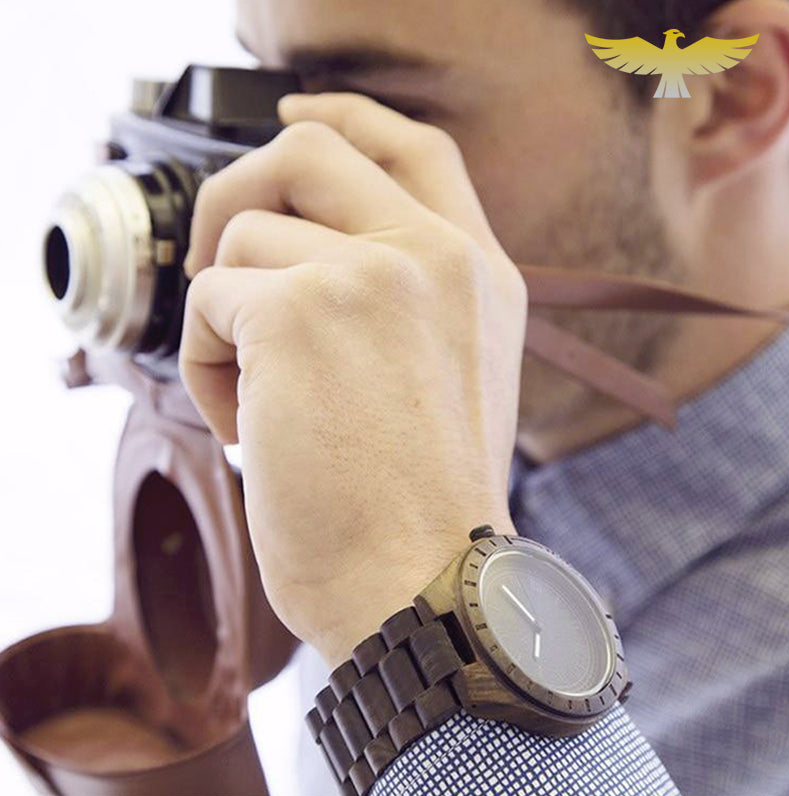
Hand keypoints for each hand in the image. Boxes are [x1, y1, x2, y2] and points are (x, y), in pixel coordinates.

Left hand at [180, 93, 527, 666]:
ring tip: (258, 400)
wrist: (425, 585)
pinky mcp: (299, 314)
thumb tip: (302, 255)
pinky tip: (251, 426)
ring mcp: (370, 275)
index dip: (348, 116)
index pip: (414, 146)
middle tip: (222, 265)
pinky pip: (209, 300)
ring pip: (242, 238)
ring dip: (225, 319)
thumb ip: (403, 300)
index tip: (299, 114)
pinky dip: (207, 364)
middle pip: (308, 152)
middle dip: (241, 193)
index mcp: (477, 273)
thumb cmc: (422, 503)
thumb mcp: (452, 378)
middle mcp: (432, 257)